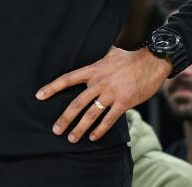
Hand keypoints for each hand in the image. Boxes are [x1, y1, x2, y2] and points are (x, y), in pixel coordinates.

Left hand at [35, 47, 170, 142]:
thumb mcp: (110, 54)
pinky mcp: (123, 102)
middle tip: (56, 130)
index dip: (52, 87)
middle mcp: (99, 83)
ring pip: (91, 115)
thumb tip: (93, 53)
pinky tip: (93, 137)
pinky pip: (109, 119)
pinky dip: (100, 130)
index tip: (39, 95)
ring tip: (72, 138)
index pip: (67, 79)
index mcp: (93, 70)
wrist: (152, 61)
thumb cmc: (131, 57)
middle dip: (65, 118)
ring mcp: (111, 93)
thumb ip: (99, 59)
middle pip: (77, 103)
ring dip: (80, 128)